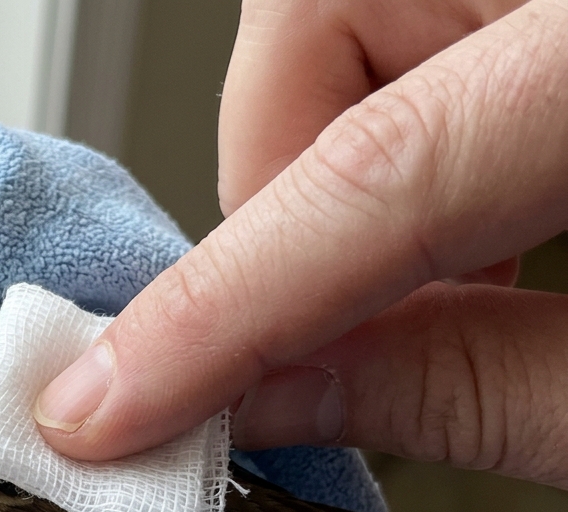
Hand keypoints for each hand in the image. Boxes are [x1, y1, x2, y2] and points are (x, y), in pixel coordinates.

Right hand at [34, 0, 567, 488]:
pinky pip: (397, 23)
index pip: (380, 168)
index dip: (223, 304)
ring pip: (330, 20)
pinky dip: (385, 131)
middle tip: (318, 314)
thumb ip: (475, 389)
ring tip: (420, 275)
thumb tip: (275, 404)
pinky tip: (467, 217)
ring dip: (328, 166)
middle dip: (273, 188)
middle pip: (311, 24)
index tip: (105, 405)